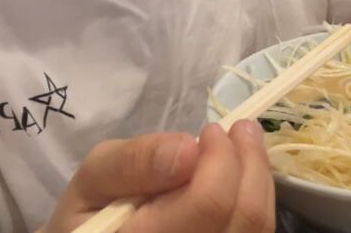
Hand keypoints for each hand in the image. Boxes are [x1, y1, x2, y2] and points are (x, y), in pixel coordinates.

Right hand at [42, 121, 274, 232]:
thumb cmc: (92, 214)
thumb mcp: (94, 178)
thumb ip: (134, 161)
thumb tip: (189, 149)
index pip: (208, 204)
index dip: (220, 159)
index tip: (209, 131)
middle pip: (244, 217)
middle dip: (248, 161)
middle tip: (237, 129)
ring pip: (258, 228)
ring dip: (258, 177)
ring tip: (244, 143)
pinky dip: (257, 199)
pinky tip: (242, 177)